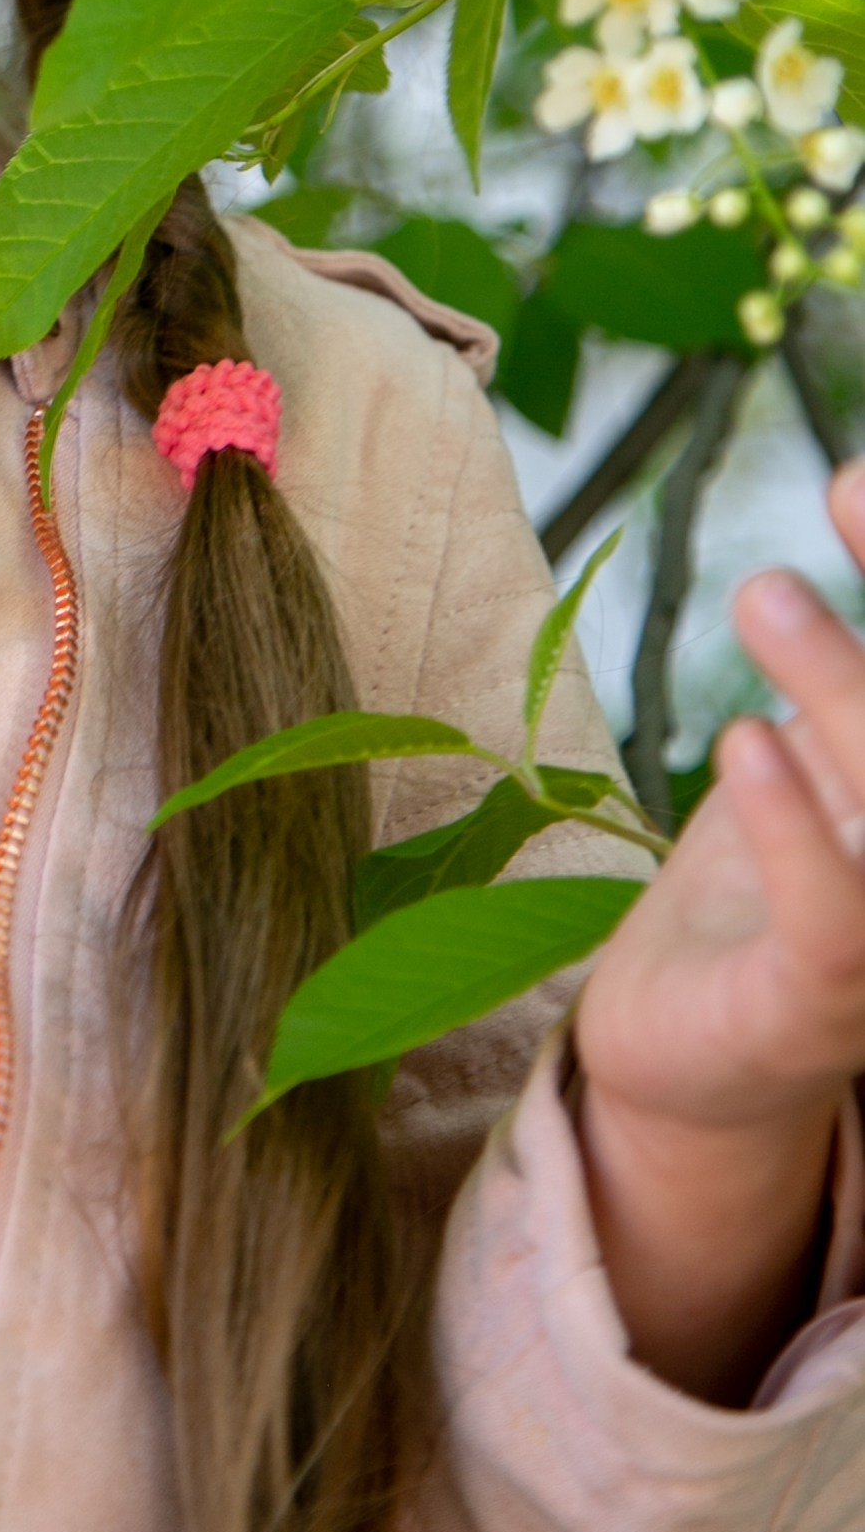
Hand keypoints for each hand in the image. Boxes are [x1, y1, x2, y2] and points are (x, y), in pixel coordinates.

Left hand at [572, 457, 864, 1399]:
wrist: (685, 1053)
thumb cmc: (772, 878)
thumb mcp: (822, 742)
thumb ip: (845, 659)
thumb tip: (859, 482)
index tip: (864, 479)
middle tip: (845, 486)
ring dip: (844, 690)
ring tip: (766, 590)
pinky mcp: (821, 1015)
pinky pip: (836, 926)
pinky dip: (793, 829)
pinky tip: (745, 743)